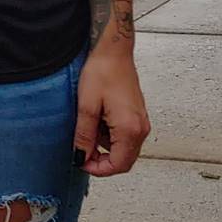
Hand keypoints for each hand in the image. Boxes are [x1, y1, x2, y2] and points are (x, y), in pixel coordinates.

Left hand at [75, 46, 149, 176]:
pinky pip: (125, 136)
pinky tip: (97, 119)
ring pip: (124, 149)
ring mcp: (141, 122)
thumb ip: (85, 136)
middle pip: (124, 160)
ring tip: (88, 127)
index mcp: (130, 129)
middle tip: (81, 151)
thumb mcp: (86, 106)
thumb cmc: (102, 72)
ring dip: (105, 146)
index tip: (80, 162)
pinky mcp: (137, 116)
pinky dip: (110, 136)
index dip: (98, 169)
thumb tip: (81, 157)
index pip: (118, 165)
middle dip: (102, 161)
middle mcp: (141, 129)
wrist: (114, 51)